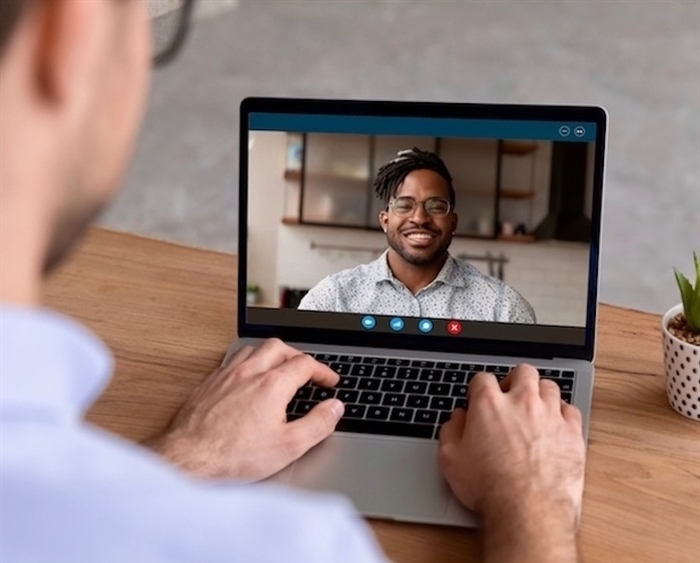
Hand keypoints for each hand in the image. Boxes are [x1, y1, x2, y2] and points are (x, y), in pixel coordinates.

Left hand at [146, 338, 343, 481]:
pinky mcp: (208, 383)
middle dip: (297, 355)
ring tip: (279, 368)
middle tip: (306, 370)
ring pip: (253, 349)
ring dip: (271, 354)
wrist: (188, 459)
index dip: (322, 370)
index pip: (305, 364)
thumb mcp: (288, 446)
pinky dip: (248, 363)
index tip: (329, 381)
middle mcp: (248, 373)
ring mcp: (226, 375)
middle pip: (279, 347)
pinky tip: (247, 378)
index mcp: (271, 385)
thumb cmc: (233, 456)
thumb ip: (317, 424)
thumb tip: (334, 408)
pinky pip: (232, 361)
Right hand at [438, 364, 584, 524]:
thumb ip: (451, 431)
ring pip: (549, 386)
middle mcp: (522, 402)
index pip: (483, 379)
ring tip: (534, 407)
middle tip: (510, 395)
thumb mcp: (450, 460)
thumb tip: (457, 419)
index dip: (478, 388)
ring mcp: (550, 415)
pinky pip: (571, 409)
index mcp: (489, 404)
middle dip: (514, 379)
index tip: (478, 398)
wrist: (527, 511)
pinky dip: (563, 413)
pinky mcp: (572, 433)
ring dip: (540, 393)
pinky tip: (555, 424)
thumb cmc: (489, 488)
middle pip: (522, 371)